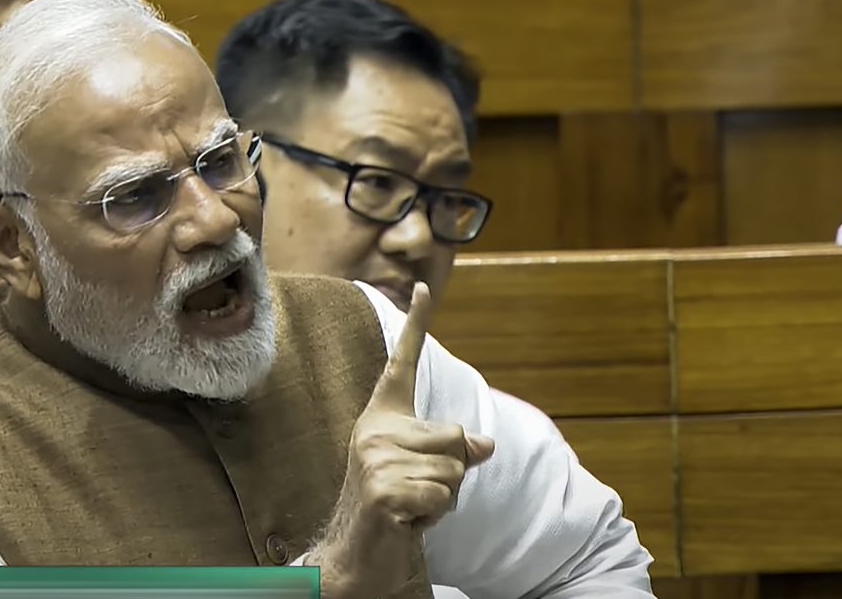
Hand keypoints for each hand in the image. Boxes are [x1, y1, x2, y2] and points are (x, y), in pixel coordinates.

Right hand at [310, 283, 494, 597]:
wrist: (356, 555)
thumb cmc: (394, 512)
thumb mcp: (428, 475)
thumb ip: (453, 452)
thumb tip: (485, 444)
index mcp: (382, 418)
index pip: (402, 364)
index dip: (415, 324)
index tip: (423, 286)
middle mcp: (374, 429)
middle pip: (455, 435)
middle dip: (452, 473)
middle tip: (418, 493)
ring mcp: (374, 458)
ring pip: (454, 468)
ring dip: (444, 498)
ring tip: (411, 508)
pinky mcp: (382, 489)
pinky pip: (442, 494)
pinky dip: (434, 516)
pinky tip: (406, 522)